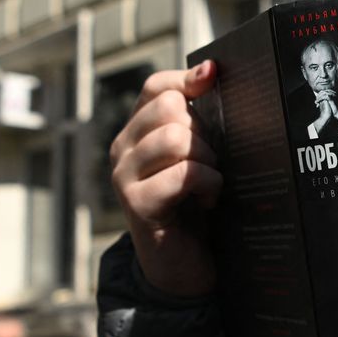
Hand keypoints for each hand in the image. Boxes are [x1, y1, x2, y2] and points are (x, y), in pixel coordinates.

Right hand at [108, 62, 221, 296]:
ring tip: (210, 183)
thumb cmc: (195, 207)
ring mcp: (124, 177)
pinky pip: (183, 174)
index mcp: (136, 133)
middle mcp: (122, 150)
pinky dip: (208, 184)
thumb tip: (211, 69)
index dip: (187, 80)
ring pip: (177, 138)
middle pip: (170, 109)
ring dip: (208, 160)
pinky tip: (208, 201)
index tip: (215, 79)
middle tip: (211, 163)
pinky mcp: (136, 204)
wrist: (183, 268)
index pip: (156, 88)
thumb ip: (199, 119)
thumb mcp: (199, 157)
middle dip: (204, 132)